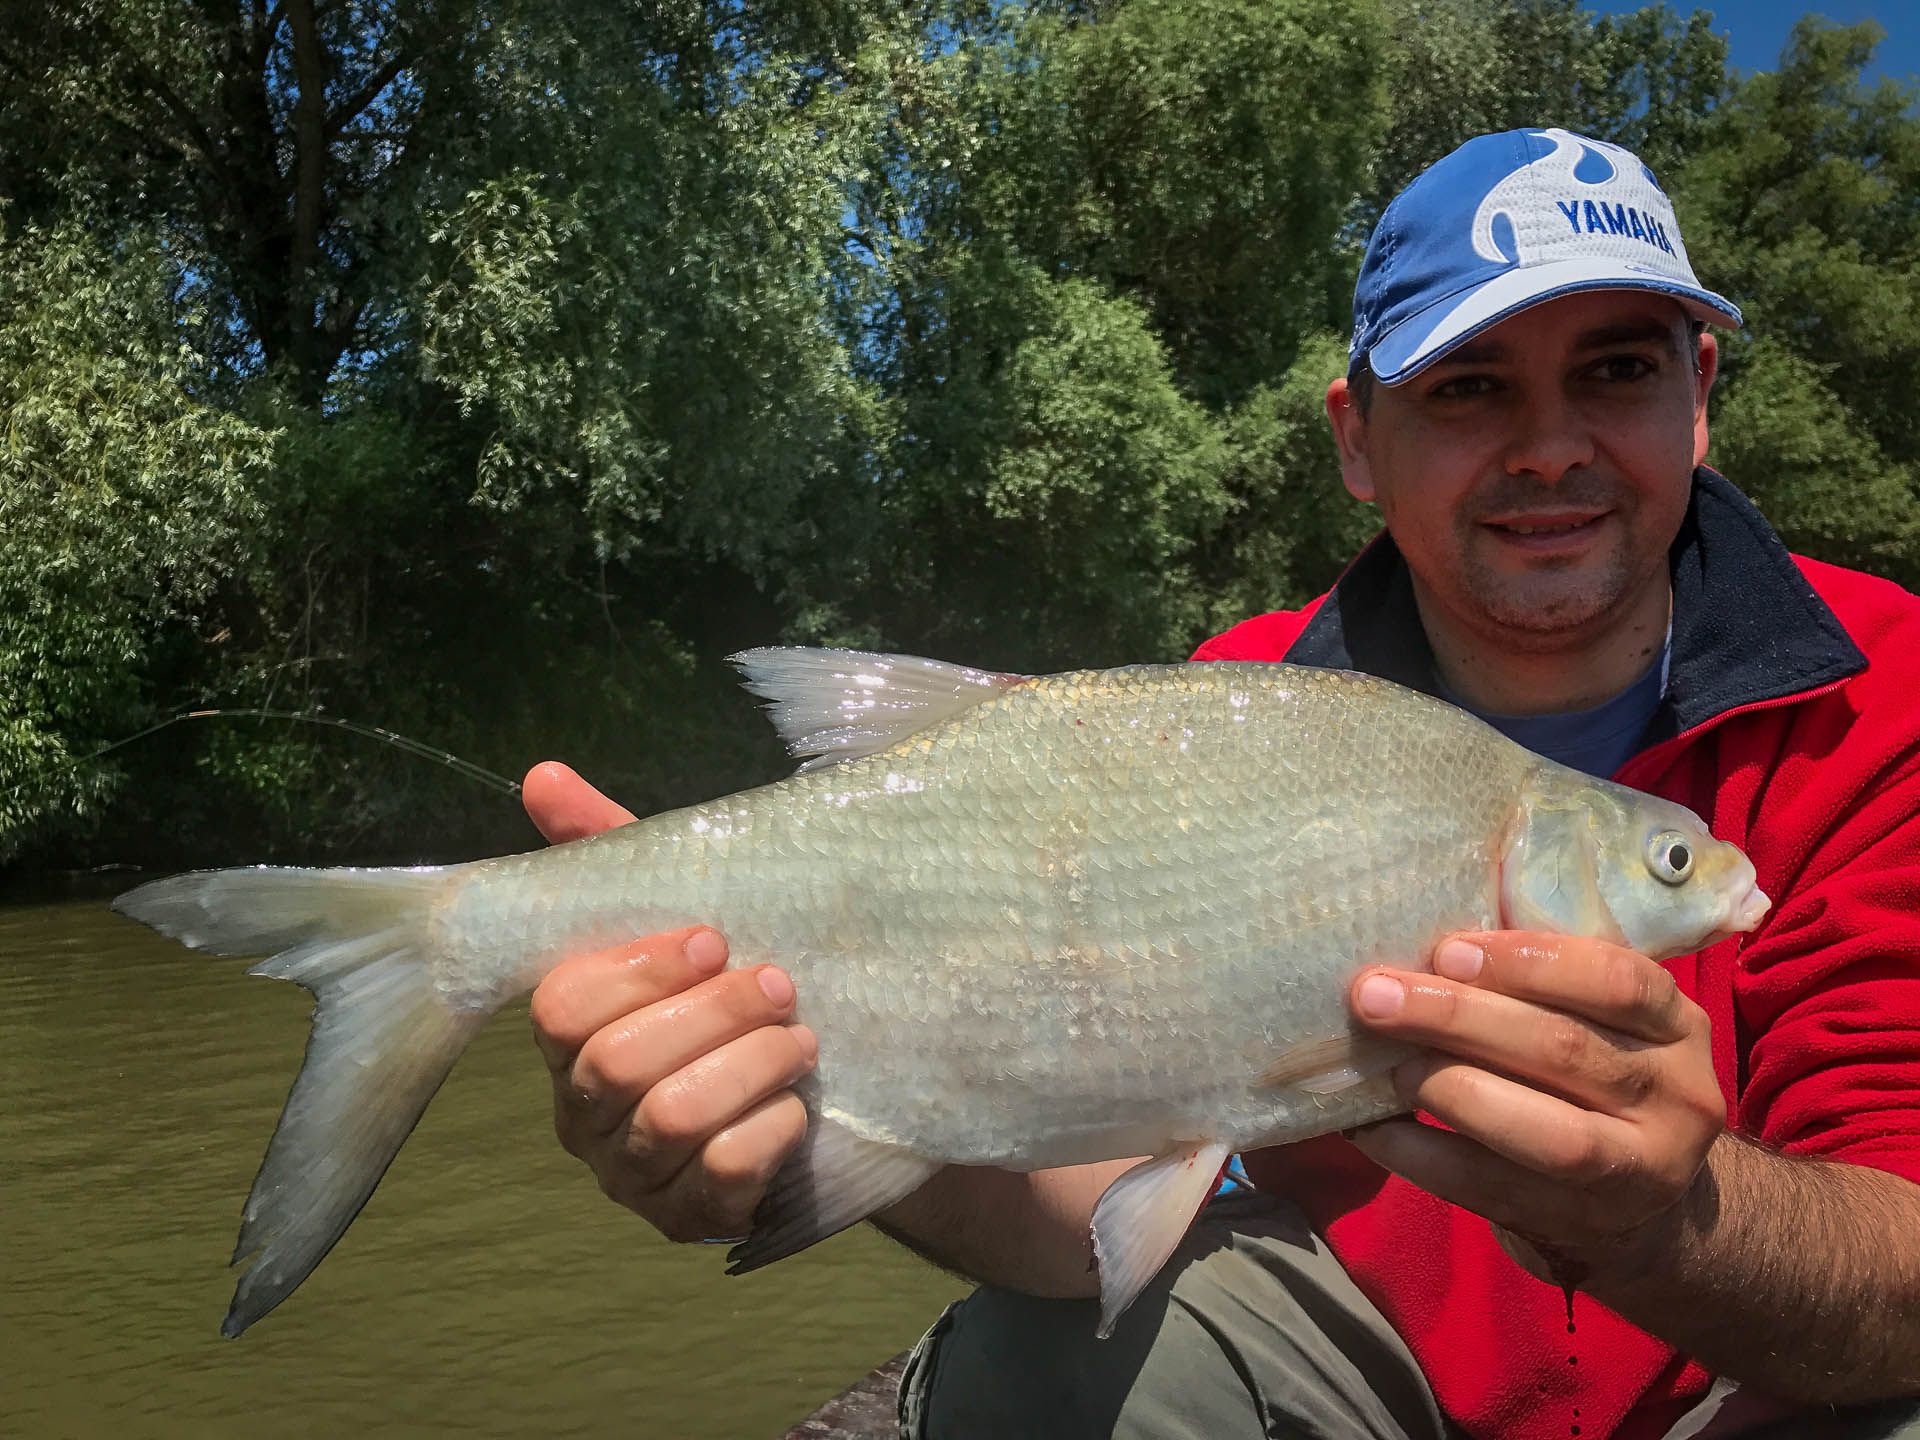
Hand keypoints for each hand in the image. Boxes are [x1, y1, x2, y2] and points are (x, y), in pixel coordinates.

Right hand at [522, 761, 816, 1240]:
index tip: (712, 938)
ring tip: (802, 1039)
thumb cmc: (733, 990)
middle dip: (711, 1016)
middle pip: (616, 1065)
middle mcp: (583, 1113)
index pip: (563, 1007)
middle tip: (781, 984)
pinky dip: (767, 1135)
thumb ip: (611, 850)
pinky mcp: (692, 1223)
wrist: (835, 1087)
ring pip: (669, 1121)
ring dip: (748, 1068)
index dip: (639, 969)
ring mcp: (633, 1177)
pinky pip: (719, 1181)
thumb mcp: (683, 914)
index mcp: (569, 1037)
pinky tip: (799, 1107)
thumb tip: (543, 775)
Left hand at [1344, 932, 1724, 1285]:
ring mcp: (1640, 1171)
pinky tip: (1372, 1127)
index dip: (1527, 961)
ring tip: (1385, 1064)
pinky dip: (1422, 1154)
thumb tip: (1424, 949)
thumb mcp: (1598, 1025)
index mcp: (1678, 1026)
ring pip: (1542, 1130)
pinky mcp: (1582, 1224)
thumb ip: (1541, 985)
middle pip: (1561, 1048)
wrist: (1635, 1208)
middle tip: (1376, 996)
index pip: (1617, 980)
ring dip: (1448, 1087)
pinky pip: (1491, 1187)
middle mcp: (1676, 1097)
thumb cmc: (1591, 1084)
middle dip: (1458, 1016)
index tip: (1445, 951)